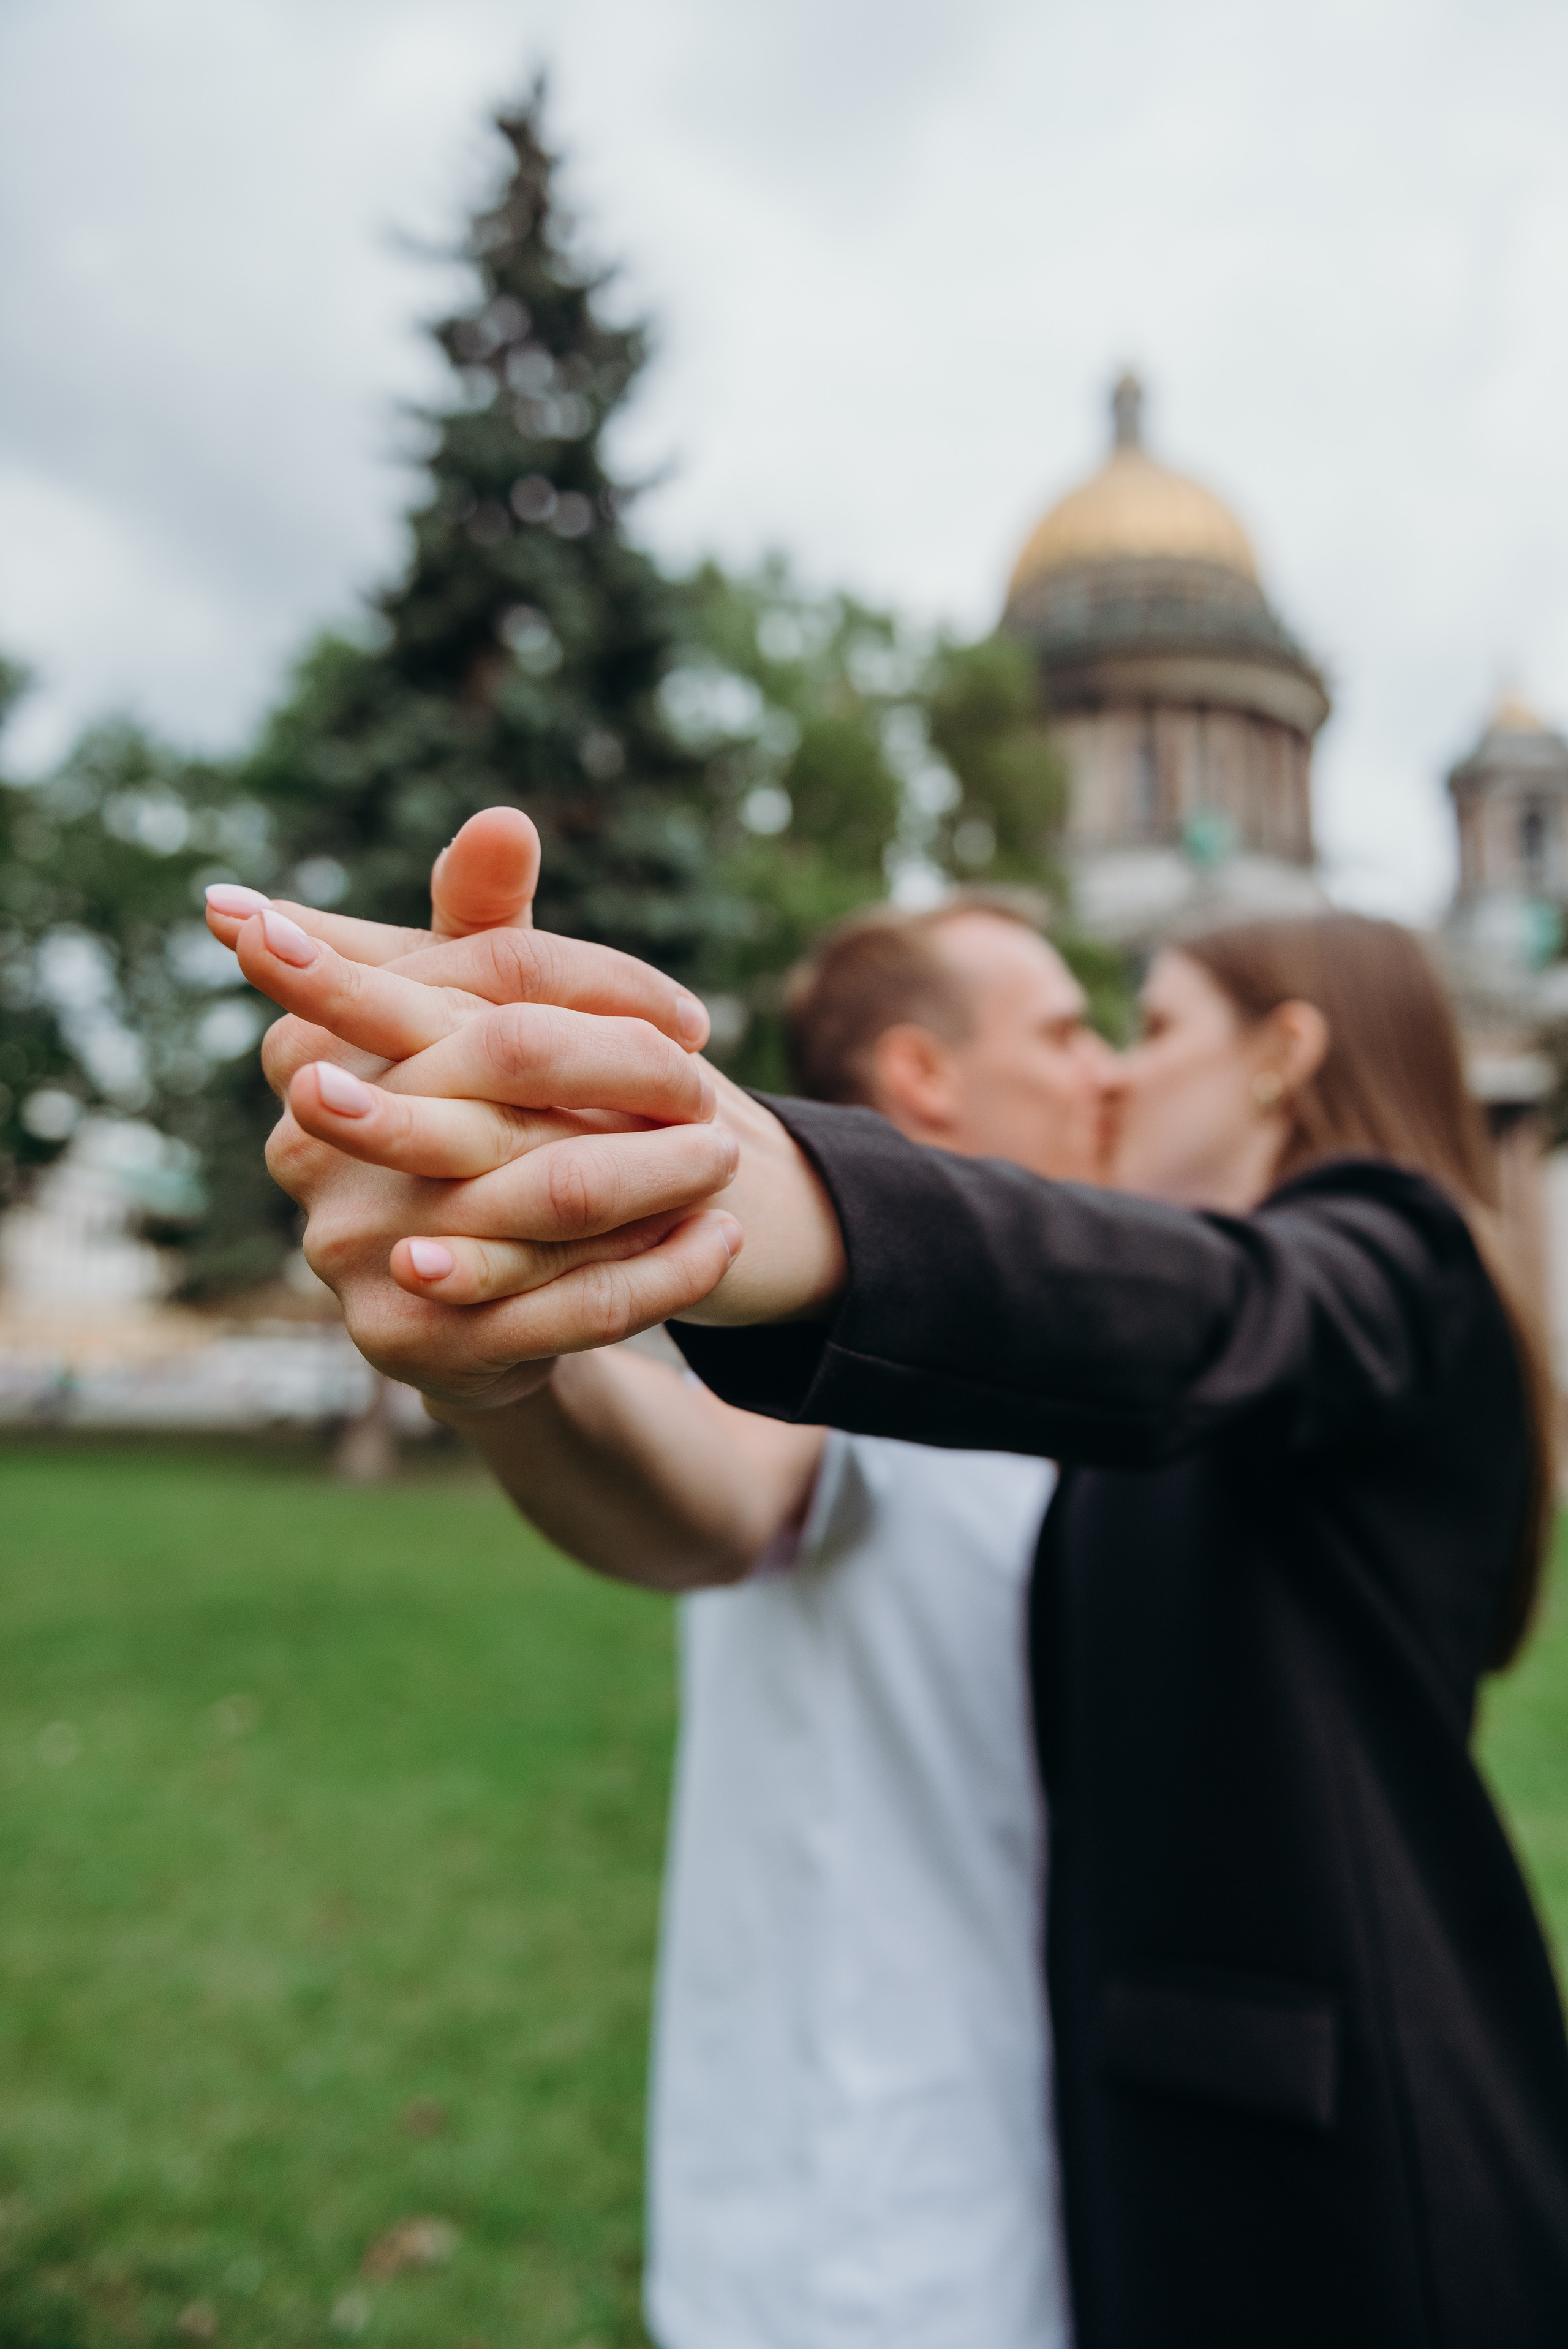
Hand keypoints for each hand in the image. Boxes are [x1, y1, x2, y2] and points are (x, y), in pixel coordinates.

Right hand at [240, 911, 844, 1335]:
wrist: (454, 1301)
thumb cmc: (462, 1121)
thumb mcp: (465, 1017)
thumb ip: (479, 924)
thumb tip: (503, 819)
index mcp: (317, 1049)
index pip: (487, 984)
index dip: (602, 990)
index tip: (691, 1016)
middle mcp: (317, 1152)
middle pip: (516, 1077)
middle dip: (636, 1076)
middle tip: (713, 1085)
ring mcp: (360, 1253)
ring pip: (553, 1196)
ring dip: (665, 1173)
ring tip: (732, 1157)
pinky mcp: (423, 1342)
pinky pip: (575, 1304)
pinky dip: (666, 1270)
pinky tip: (724, 1240)